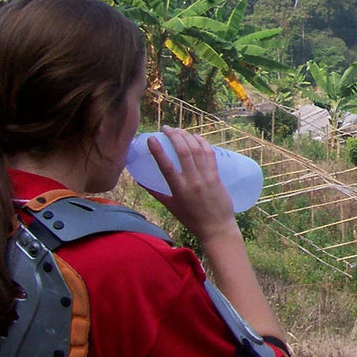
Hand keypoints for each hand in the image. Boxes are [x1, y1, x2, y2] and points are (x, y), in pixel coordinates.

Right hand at [143, 127, 238, 244]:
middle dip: (174, 136)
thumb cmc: (191, 219)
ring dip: (187, 136)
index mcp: (179, 189)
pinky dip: (203, 143)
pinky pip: (210, 155)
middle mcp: (193, 181)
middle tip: (166, 128)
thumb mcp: (171, 206)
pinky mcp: (217, 176)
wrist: (217, 228)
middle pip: (183, 152)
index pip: (166, 166)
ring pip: (197, 150)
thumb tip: (140, 181)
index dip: (158, 150)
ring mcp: (206, 177)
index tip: (151, 138)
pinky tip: (196, 136)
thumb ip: (156, 192)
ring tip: (178, 130)